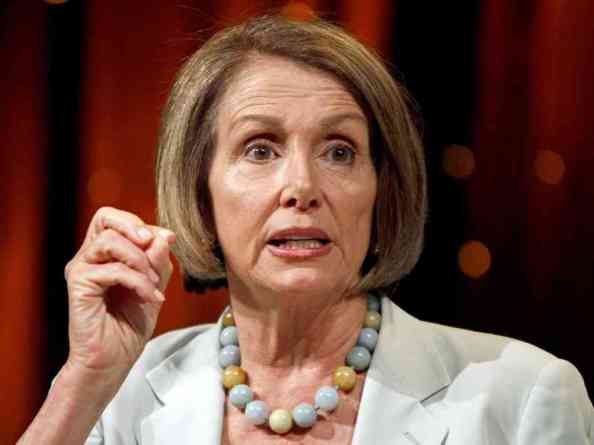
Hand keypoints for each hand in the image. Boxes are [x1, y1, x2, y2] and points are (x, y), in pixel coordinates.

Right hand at [63, 207, 174, 382]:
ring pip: (109, 240)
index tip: (166, 243)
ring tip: (152, 284)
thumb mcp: (154, 286)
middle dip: (136, 227)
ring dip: (140, 260)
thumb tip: (164, 235)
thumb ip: (158, 261)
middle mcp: (90, 257)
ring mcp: (81, 270)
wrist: (112, 361)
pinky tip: (148, 297)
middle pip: (105, 216)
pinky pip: (113, 270)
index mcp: (105, 255)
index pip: (118, 219)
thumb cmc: (129, 327)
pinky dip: (138, 281)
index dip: (145, 225)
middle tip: (152, 245)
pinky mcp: (78, 285)